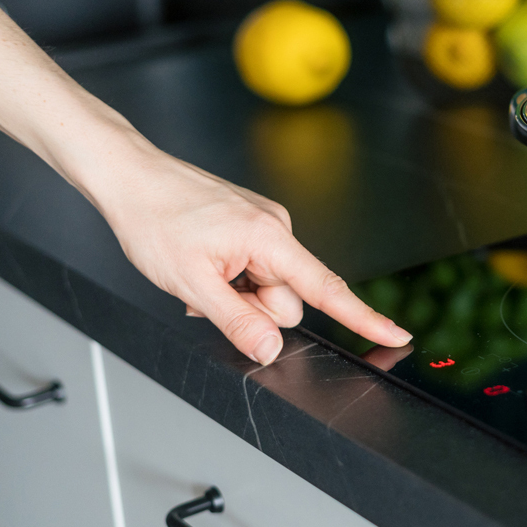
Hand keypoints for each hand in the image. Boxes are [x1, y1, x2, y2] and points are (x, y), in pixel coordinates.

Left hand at [93, 147, 411, 365]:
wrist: (130, 176)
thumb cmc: (154, 218)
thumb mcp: (190, 283)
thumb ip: (237, 321)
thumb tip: (272, 349)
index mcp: (269, 238)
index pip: (327, 289)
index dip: (364, 318)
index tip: (396, 335)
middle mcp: (276, 228)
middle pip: (288, 298)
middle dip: (253, 309)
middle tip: (208, 294)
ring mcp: (264, 225)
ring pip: (268, 287)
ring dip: (237, 295)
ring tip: (199, 275)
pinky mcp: (250, 225)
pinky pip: (254, 269)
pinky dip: (232, 279)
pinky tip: (203, 265)